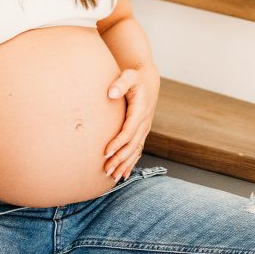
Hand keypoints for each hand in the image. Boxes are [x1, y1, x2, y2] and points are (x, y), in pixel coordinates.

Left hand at [104, 65, 159, 181]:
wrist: (149, 80)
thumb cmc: (135, 78)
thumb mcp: (129, 76)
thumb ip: (120, 83)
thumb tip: (111, 93)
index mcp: (141, 111)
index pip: (129, 131)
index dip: (118, 143)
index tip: (106, 152)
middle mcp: (144, 123)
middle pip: (132, 145)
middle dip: (120, 159)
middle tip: (106, 170)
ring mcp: (144, 129)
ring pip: (136, 151)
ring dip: (125, 164)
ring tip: (113, 177)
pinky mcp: (142, 132)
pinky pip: (138, 150)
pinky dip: (131, 163)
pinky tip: (124, 174)